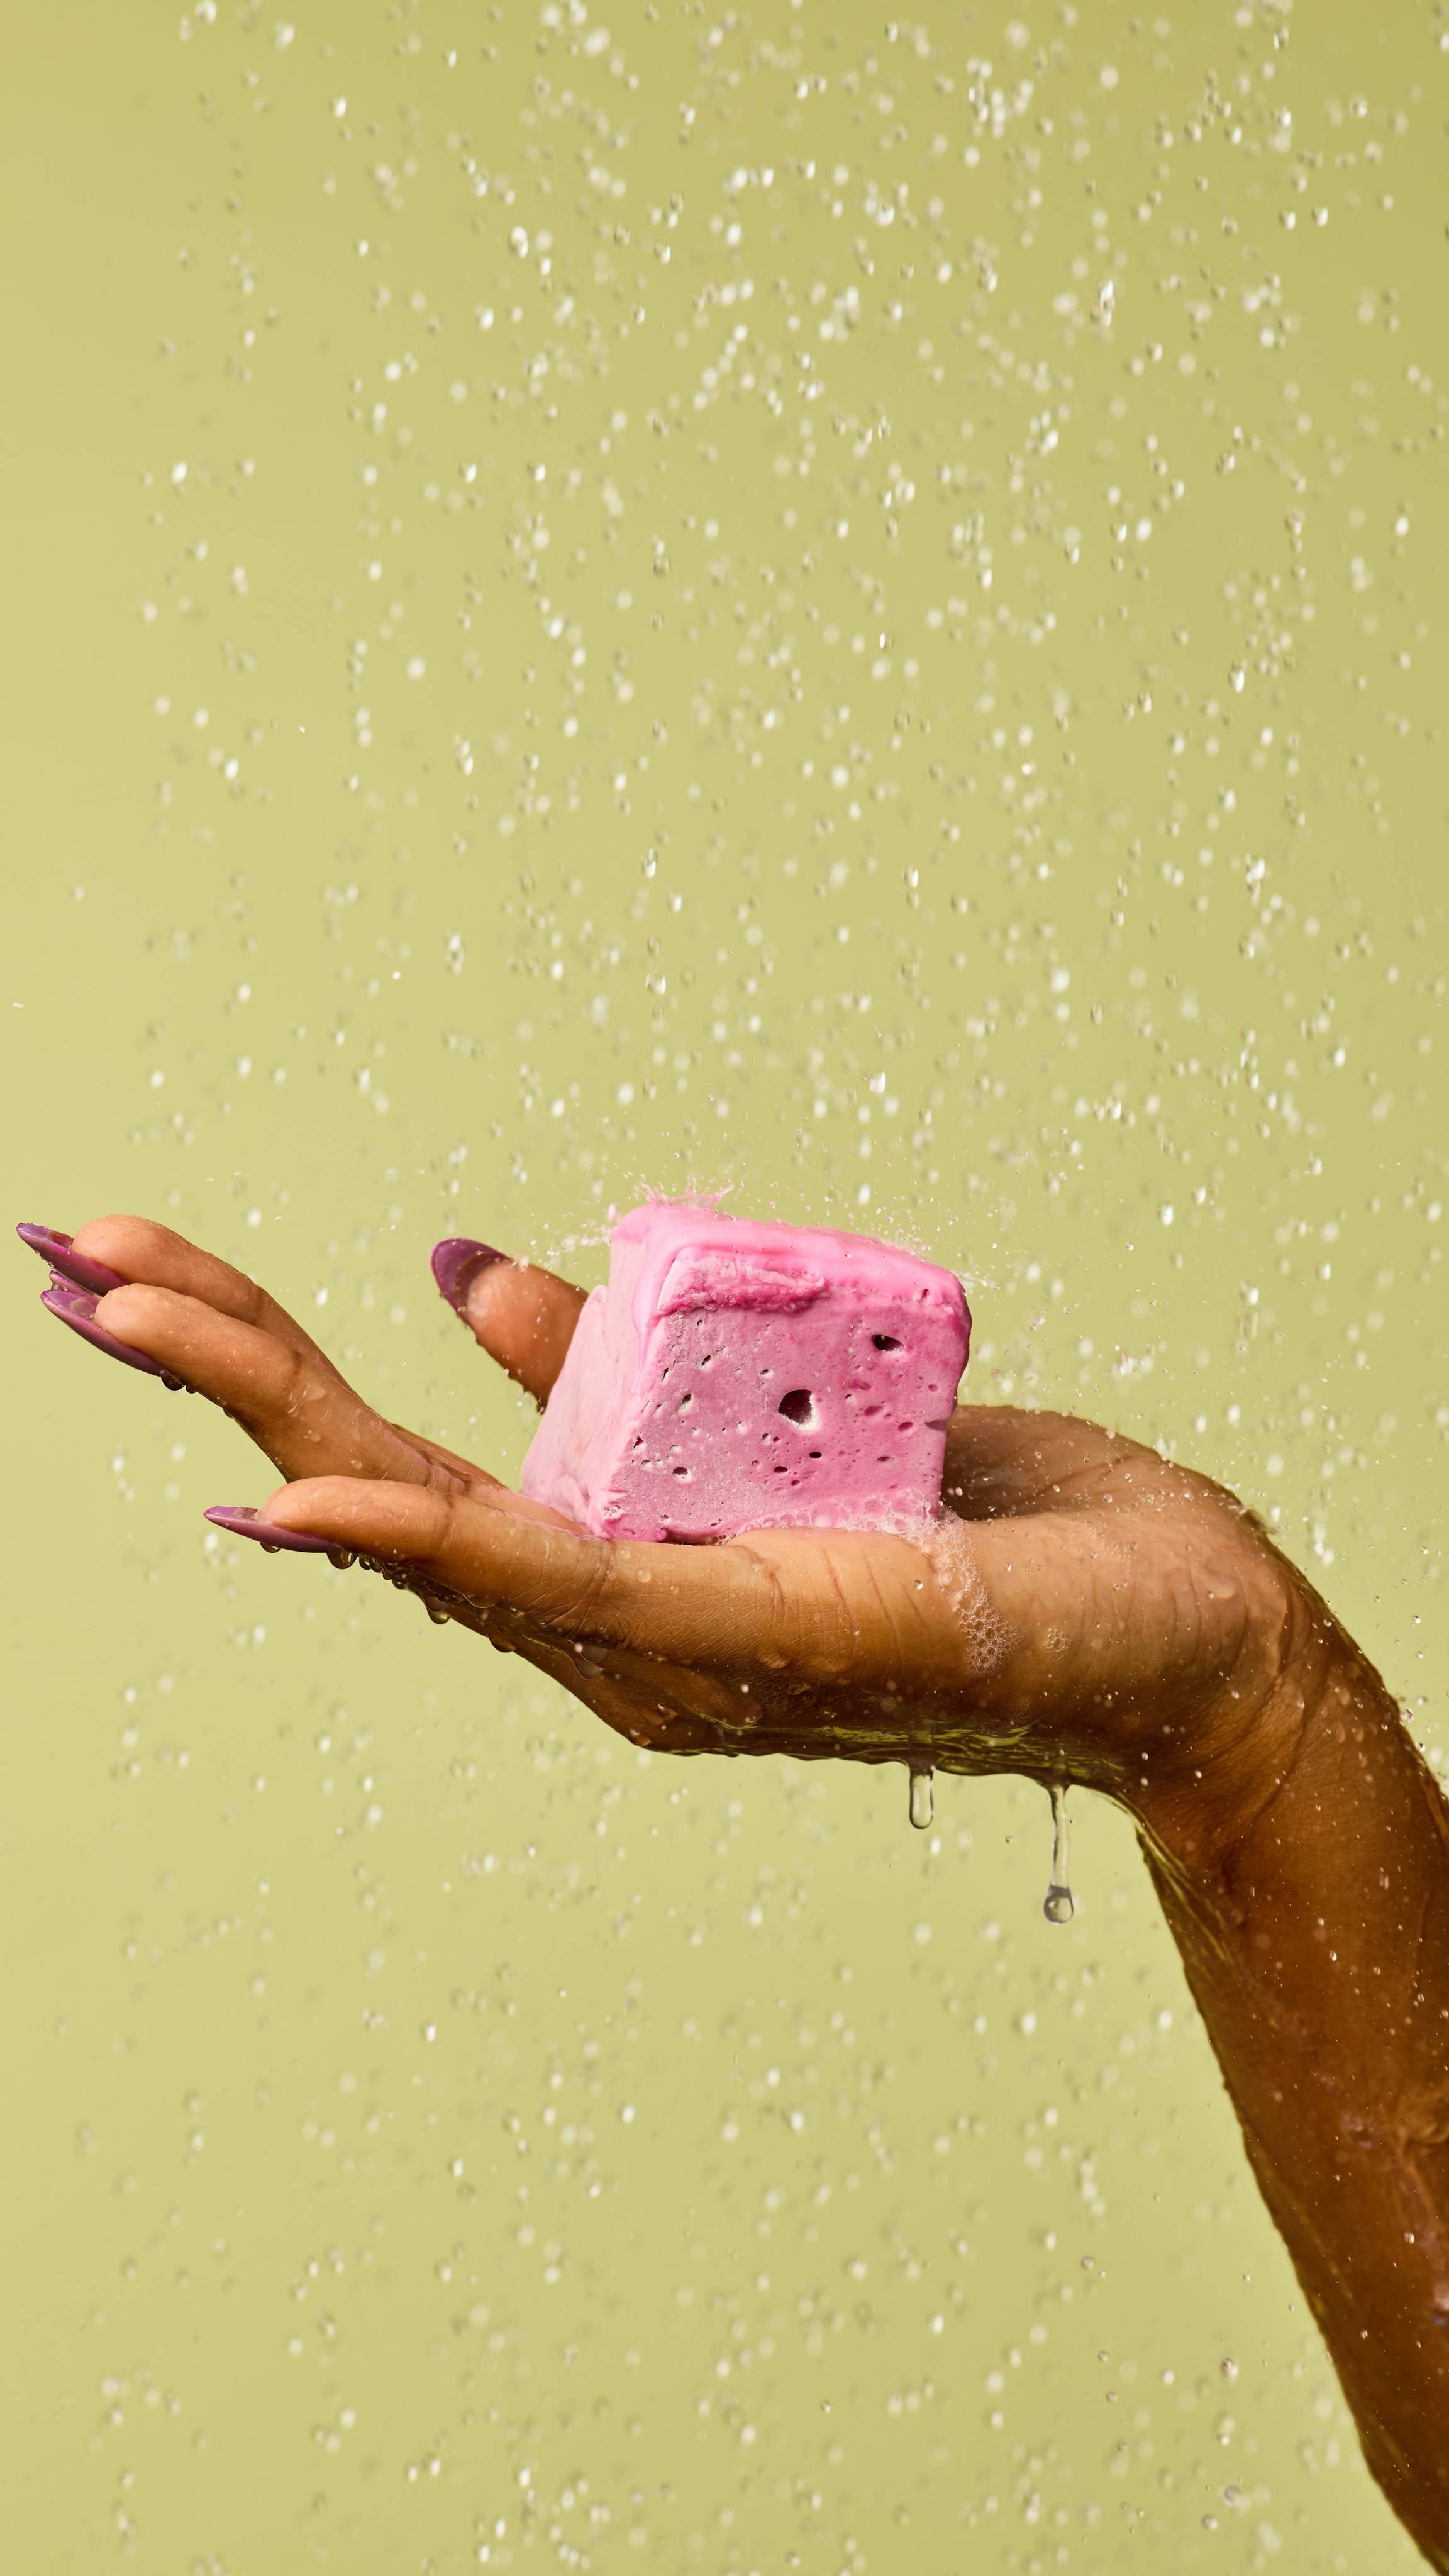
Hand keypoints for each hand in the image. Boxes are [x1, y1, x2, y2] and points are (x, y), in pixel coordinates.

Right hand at [31, 1215, 1312, 1872]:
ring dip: (272, 1410)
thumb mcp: (774, 1414)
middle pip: (372, 1485)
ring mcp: (658, 1649)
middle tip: (74, 1255)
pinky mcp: (735, 1640)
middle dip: (220, 1366)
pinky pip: (556, 1583)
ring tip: (134, 1306)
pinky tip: (305, 1496)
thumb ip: (612, 1364)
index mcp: (604, 1562)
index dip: (265, 1358)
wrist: (1178, 1629)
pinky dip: (421, 1538)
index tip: (144, 1261)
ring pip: (426, 1524)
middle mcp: (603, 1625)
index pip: (398, 1453)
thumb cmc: (980, 1532)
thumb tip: (457, 1265)